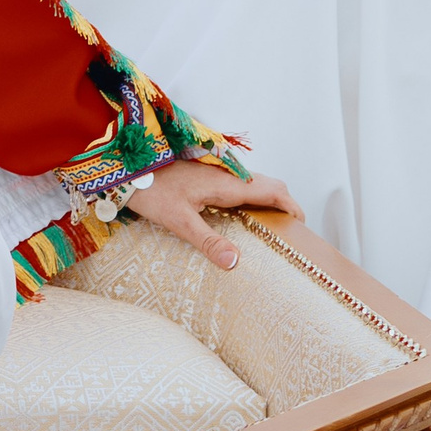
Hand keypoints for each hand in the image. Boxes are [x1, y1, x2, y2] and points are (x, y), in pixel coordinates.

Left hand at [130, 159, 302, 270]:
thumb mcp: (179, 221)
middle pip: (268, 185)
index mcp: (227, 183)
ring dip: (266, 200)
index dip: (293, 206)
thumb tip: (235, 263)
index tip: (302, 226)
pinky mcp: (206, 174)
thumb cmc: (152, 190)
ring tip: (268, 228)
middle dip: (283, 205)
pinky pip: (238, 184)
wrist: (128, 168)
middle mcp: (227, 174)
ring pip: (253, 183)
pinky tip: (240, 217)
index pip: (274, 190)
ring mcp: (216, 171)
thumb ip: (208, 241)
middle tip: (287, 232)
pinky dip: (250, 197)